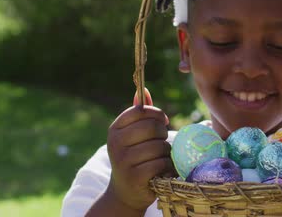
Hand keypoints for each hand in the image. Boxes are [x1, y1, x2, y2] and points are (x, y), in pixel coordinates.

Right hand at [105, 88, 175, 212]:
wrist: (125, 191)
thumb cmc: (133, 157)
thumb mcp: (132, 135)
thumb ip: (139, 114)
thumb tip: (144, 90)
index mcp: (115, 129)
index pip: (140, 110)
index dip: (157, 114)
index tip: (163, 121)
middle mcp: (116, 143)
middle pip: (152, 127)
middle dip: (163, 134)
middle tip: (161, 142)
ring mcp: (124, 160)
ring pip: (159, 146)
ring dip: (166, 152)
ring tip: (159, 158)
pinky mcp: (135, 176)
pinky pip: (161, 162)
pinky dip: (166, 166)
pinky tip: (161, 170)